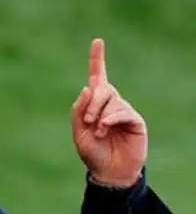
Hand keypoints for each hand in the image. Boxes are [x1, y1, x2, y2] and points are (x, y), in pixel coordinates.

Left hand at [71, 38, 146, 187]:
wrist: (108, 171)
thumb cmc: (92, 153)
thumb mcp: (78, 132)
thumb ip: (78, 111)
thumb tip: (87, 87)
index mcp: (94, 104)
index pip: (96, 78)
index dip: (97, 59)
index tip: (97, 41)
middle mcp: (110, 103)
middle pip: (101, 88)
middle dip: (92, 103)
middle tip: (88, 121)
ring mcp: (123, 111)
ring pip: (111, 100)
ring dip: (100, 114)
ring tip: (98, 131)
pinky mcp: (135, 120)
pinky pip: (122, 111)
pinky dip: (111, 118)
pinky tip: (105, 129)